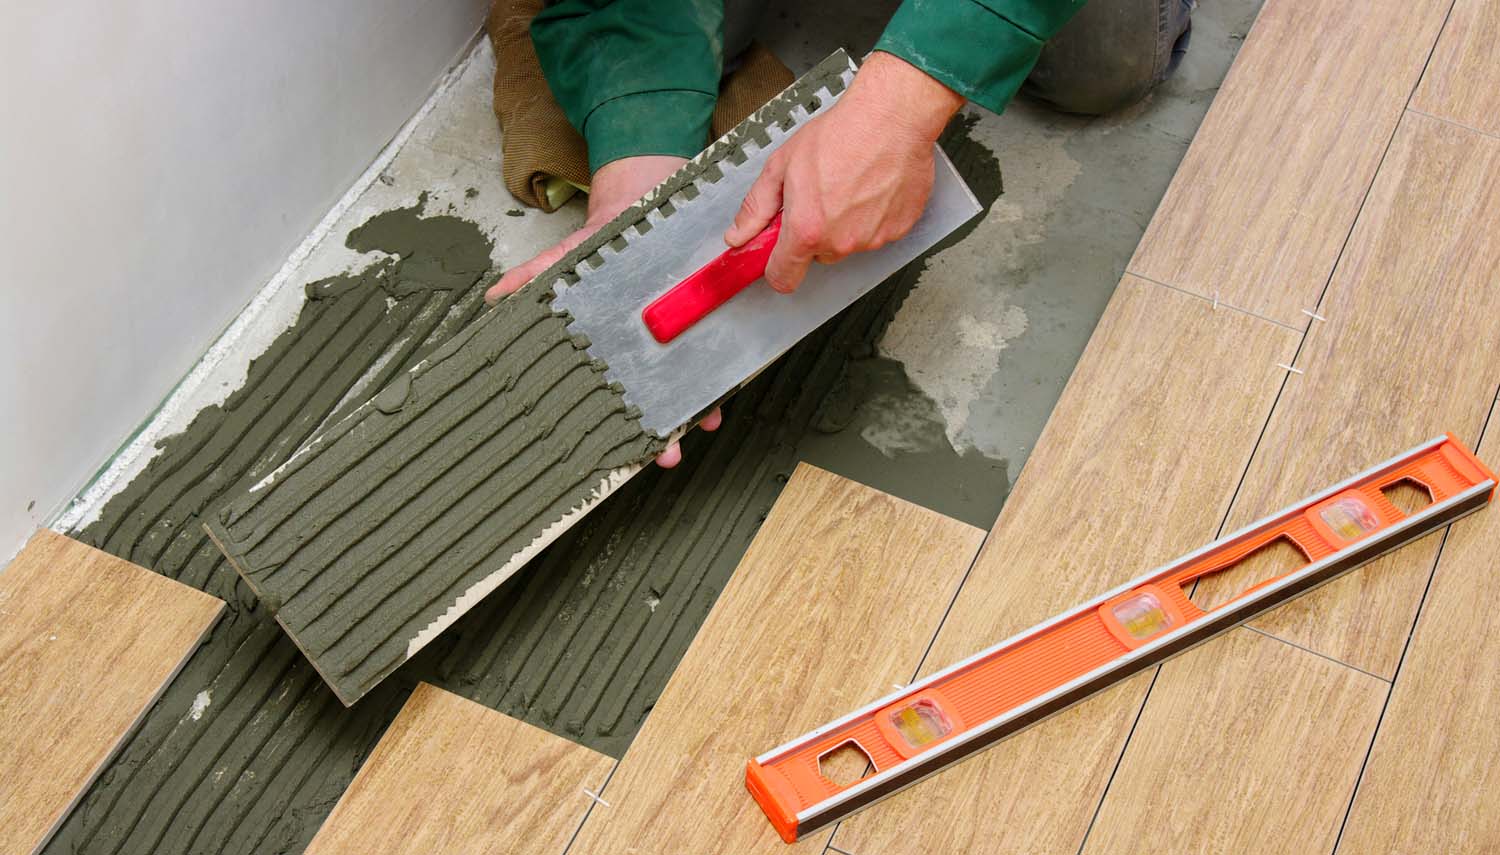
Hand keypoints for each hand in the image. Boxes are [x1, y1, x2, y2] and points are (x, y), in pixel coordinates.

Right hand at [486, 154, 718, 467]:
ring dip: (696, 412)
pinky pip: (716, 357)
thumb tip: (495, 297)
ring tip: (702, 424)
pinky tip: (725, 391)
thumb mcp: (564, 261)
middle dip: (659, 434)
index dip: (614, 427)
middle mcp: (641, 356)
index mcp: (608, 351)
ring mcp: (674, 343)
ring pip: (685, 389)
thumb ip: (532, 278)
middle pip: (649, 404)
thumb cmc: (601, 245)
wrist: (643, 208)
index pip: (609, 398)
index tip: (618, 452)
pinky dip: (723, 378)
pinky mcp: (703, 323)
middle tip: (665, 454)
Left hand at [724, 52, 965, 292]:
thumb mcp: (782, 164)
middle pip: (818, 257)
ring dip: (844, 224)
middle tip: (819, 196)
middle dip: (813, 233)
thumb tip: (738, 234)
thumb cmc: (842, 133)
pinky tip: (871, 188)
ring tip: (849, 185)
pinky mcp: (898, 230)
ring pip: (848, 244)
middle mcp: (841, 242)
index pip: (784, 279)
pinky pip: (876, 233)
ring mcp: (873, 239)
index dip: (777, 268)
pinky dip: (872, 217)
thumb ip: (756, 207)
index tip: (777, 256)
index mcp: (807, 229)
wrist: (893, 117)